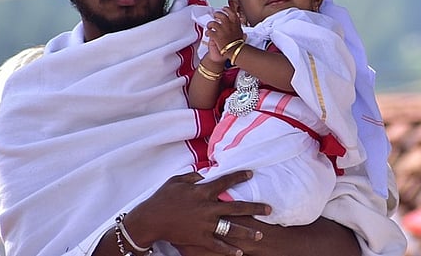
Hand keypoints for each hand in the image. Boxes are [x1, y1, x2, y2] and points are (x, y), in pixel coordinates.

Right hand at [123, 171, 268, 254]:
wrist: (151, 219)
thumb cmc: (162, 197)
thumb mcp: (176, 181)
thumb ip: (192, 176)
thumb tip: (204, 174)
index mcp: (203, 192)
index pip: (226, 182)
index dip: (239, 176)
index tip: (251, 173)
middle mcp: (208, 208)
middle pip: (237, 207)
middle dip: (255, 208)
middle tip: (269, 209)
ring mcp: (205, 224)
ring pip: (232, 229)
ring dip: (248, 232)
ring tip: (260, 234)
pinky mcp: (200, 238)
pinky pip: (218, 245)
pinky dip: (229, 250)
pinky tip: (240, 253)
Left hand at [205, 8, 244, 61]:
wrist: (235, 51)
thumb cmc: (238, 44)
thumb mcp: (241, 35)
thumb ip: (239, 30)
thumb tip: (241, 30)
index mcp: (235, 23)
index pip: (231, 12)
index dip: (226, 9)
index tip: (224, 9)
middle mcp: (228, 24)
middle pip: (220, 15)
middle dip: (216, 15)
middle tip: (215, 15)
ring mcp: (221, 29)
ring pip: (212, 23)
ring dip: (210, 24)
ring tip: (209, 26)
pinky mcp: (216, 35)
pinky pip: (209, 31)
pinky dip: (207, 32)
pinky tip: (208, 34)